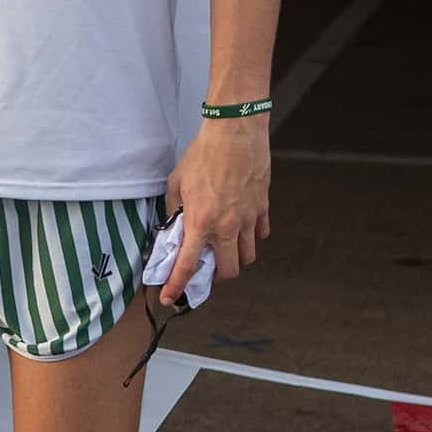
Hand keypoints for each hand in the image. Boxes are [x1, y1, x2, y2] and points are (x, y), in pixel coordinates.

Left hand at [162, 118, 267, 302]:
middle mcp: (227, 227)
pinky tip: (242, 229)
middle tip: (205, 270)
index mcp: (200, 222)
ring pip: (248, 256)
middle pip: (228, 271)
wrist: (234, 133)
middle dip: (216, 277)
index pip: (187, 266)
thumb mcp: (176, 184)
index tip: (169, 298)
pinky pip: (261, 234)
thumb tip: (174, 226)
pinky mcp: (263, 208)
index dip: (176, 286)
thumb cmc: (202, 155)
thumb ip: (174, 210)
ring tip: (224, 250)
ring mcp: (249, 219)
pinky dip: (252, 238)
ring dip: (235, 259)